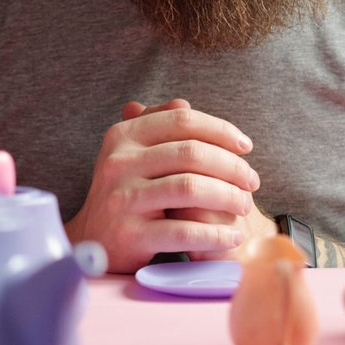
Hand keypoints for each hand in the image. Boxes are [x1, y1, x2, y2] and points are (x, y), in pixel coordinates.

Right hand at [65, 99, 261, 273]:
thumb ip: (158, 127)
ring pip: (191, 188)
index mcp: (123, 137)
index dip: (221, 130)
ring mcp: (122, 199)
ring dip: (229, 197)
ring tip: (244, 206)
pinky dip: (216, 235)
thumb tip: (183, 105)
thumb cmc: (124, 191)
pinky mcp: (130, 235)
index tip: (246, 146)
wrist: (93, 239)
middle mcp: (118, 163)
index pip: (182, 121)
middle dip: (232, 167)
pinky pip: (184, 232)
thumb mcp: (132, 153)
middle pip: (191, 153)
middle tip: (252, 182)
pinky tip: (232, 236)